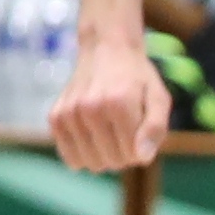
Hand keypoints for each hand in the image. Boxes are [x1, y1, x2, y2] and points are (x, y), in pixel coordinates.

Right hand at [48, 29, 166, 172]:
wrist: (105, 50)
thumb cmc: (137, 78)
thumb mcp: (158, 98)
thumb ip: (155, 128)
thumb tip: (141, 158)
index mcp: (119, 104)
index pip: (133, 156)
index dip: (142, 149)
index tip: (141, 130)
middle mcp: (90, 108)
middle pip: (113, 162)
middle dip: (124, 154)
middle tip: (125, 130)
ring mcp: (70, 113)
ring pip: (91, 164)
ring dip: (104, 155)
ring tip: (108, 132)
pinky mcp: (55, 117)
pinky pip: (70, 158)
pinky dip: (83, 155)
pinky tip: (91, 138)